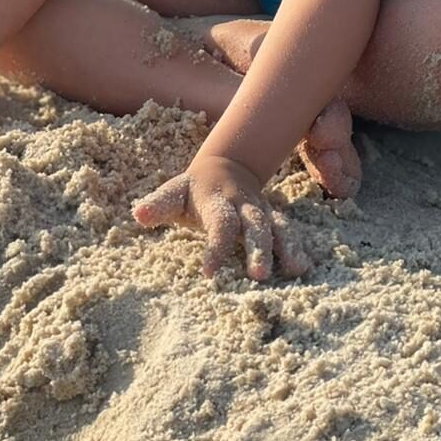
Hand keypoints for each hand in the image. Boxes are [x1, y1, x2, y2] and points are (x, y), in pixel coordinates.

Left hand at [132, 154, 309, 280]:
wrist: (226, 165)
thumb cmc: (193, 191)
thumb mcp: (174, 193)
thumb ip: (158, 205)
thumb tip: (138, 215)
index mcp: (216, 201)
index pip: (219, 223)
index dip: (216, 247)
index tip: (209, 273)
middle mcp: (242, 205)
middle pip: (253, 225)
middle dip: (258, 248)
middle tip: (259, 275)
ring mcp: (259, 211)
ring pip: (275, 227)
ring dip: (283, 248)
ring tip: (294, 269)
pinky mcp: (271, 218)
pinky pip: (285, 231)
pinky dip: (295, 247)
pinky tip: (302, 267)